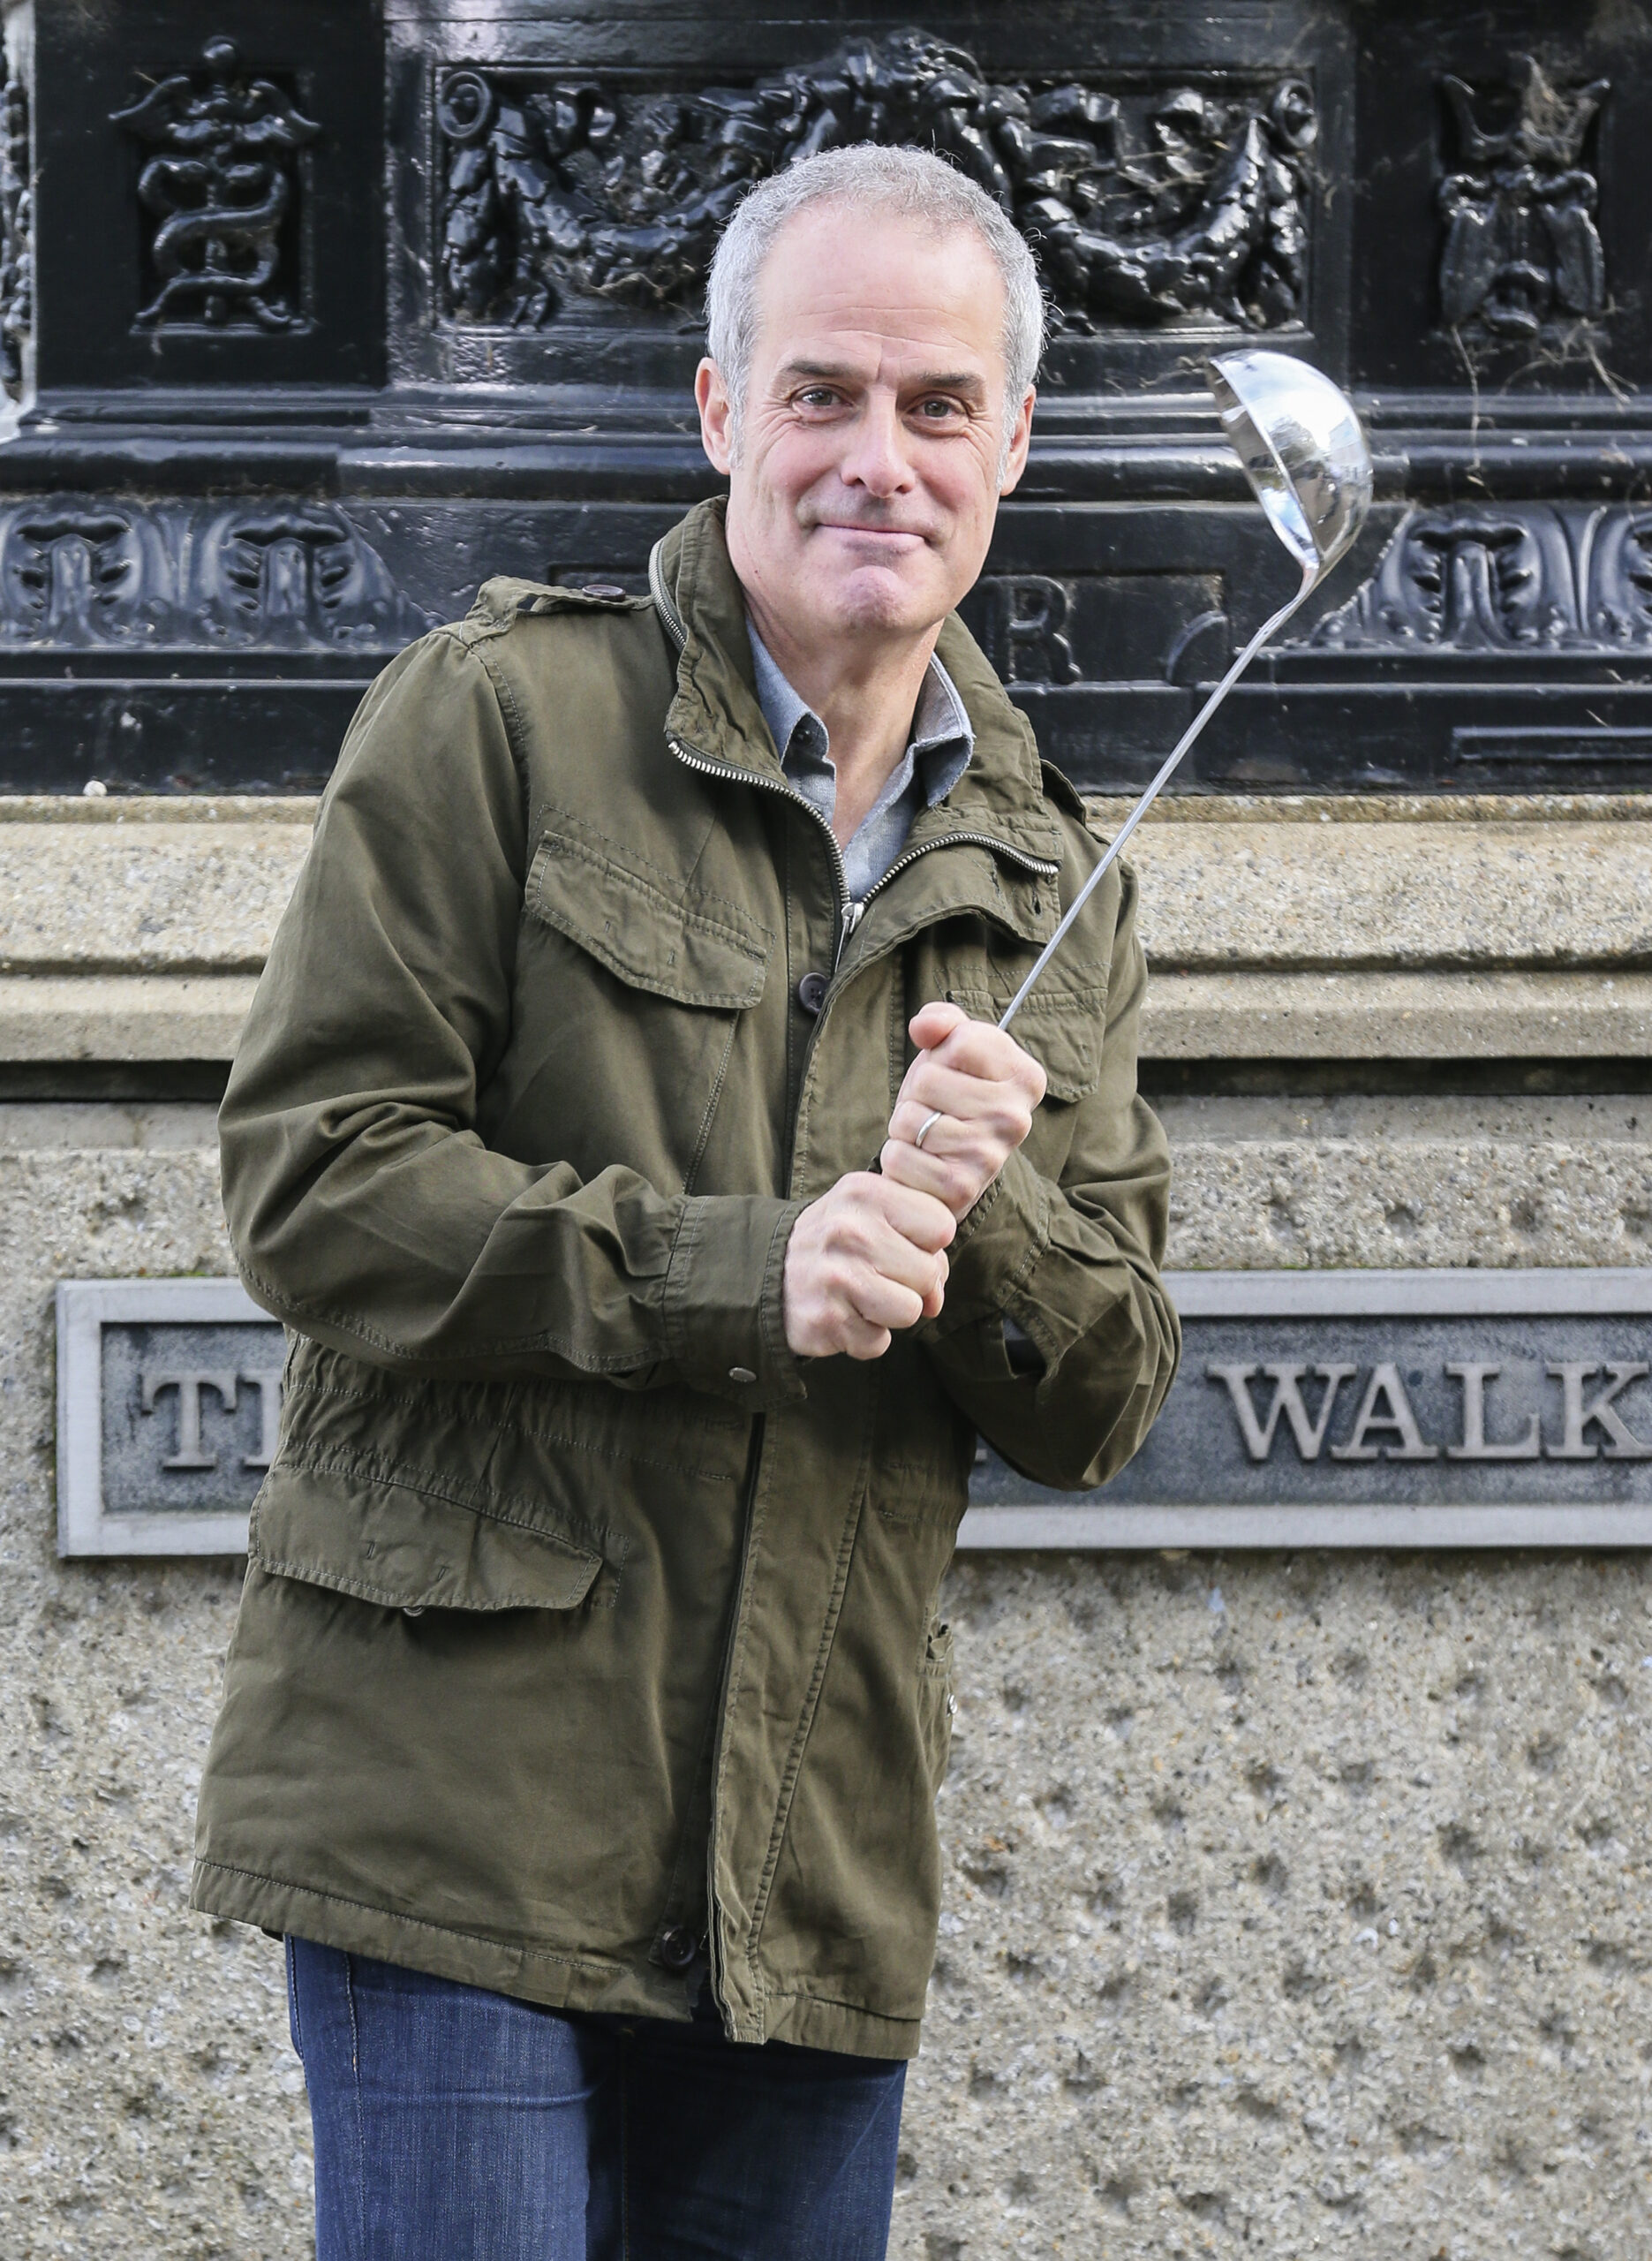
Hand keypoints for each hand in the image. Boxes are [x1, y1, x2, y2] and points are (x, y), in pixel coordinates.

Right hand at [784, 1172, 956, 1359]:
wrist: (765, 1273)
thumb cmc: (836, 1243)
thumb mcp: (872, 1216)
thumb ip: (920, 1245)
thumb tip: (935, 1301)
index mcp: (866, 1193)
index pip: (942, 1225)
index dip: (929, 1243)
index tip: (900, 1244)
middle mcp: (850, 1230)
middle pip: (929, 1272)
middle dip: (912, 1282)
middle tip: (875, 1274)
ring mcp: (837, 1276)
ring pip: (910, 1310)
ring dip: (891, 1312)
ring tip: (862, 1296)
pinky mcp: (827, 1319)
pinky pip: (878, 1342)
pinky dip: (865, 1337)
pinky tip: (843, 1315)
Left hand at [880, 1002, 1046, 1220]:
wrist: (946, 1172)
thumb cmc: (948, 1102)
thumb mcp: (950, 1052)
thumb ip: (941, 1021)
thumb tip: (923, 1027)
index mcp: (1026, 1077)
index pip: (962, 1040)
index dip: (941, 1054)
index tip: (953, 1074)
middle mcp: (1016, 1118)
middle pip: (929, 1079)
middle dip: (918, 1094)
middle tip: (934, 1111)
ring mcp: (990, 1156)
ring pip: (910, 1118)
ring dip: (905, 1128)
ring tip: (926, 1137)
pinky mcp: (960, 1188)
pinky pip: (899, 1156)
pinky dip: (898, 1158)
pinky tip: (920, 1163)